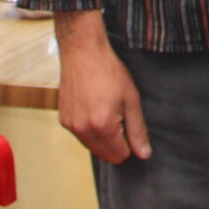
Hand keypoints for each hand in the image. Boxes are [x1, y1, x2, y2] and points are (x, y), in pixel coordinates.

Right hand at [53, 11, 150, 164]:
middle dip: (116, 143)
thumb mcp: (131, 99)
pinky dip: (90, 130)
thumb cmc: (109, 71)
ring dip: (102, 138)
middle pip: (104, 155)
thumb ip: (138, 130)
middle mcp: (83, 130)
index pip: (119, 156)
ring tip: (107, 110)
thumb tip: (144, 154)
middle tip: (120, 116)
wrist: (83, 52)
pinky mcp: (63, 120)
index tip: (129, 125)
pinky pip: (81, 136)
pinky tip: (94, 109)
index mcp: (102, 126)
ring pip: (92, 147)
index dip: (129, 145)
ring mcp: (70, 126)